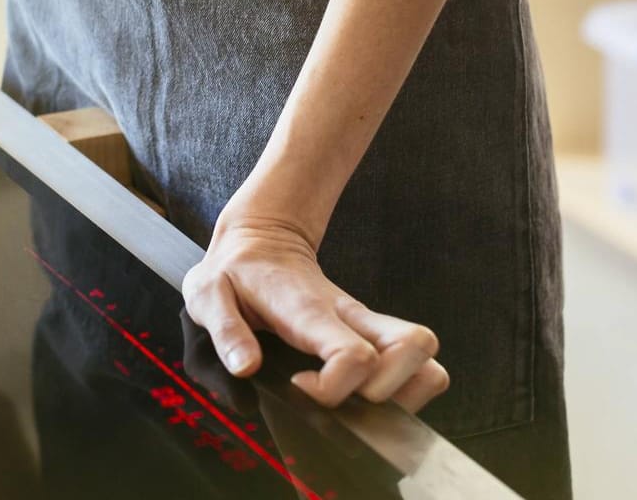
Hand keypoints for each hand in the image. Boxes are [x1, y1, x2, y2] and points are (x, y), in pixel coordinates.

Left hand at [182, 211, 448, 410]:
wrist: (263, 238)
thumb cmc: (236, 271)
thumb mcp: (208, 295)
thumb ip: (225, 330)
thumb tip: (246, 367)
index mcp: (310, 309)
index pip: (353, 353)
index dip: (335, 388)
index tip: (299, 387)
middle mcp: (351, 316)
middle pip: (414, 349)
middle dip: (386, 394)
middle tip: (339, 398)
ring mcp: (368, 324)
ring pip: (427, 358)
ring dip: (405, 393)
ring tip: (358, 399)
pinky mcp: (375, 333)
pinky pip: (420, 365)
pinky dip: (409, 389)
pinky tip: (365, 393)